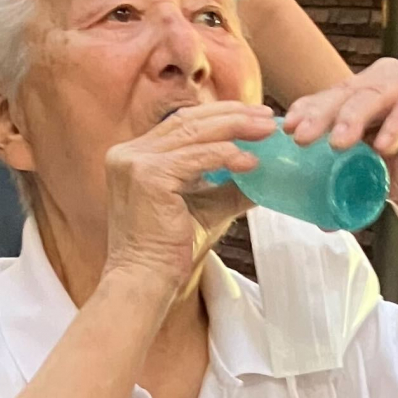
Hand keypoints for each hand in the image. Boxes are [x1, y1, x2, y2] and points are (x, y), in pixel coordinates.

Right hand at [101, 102, 275, 302]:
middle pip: (188, 120)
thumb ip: (228, 188)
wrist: (144, 282)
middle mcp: (129, 153)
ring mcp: (134, 162)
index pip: (182, 124)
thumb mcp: (204, 210)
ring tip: (267, 131)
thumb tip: (264, 174)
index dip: (220, 116)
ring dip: (235, 128)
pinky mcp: (147, 176)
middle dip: (232, 115)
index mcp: (135, 156)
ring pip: (193, 133)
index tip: (254, 116)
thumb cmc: (168, 253)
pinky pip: (195, 157)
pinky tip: (251, 161)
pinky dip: (226, 155)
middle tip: (268, 116)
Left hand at [281, 59, 397, 215]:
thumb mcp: (378, 175)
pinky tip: (384, 146)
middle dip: (322, 115)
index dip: (307, 111)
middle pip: (348, 93)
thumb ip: (352, 183)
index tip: (286, 131)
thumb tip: (320, 218)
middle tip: (300, 137)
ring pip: (376, 94)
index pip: (330, 98)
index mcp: (366, 92)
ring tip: (337, 142)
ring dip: (354, 117)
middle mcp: (386, 79)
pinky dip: (397, 125)